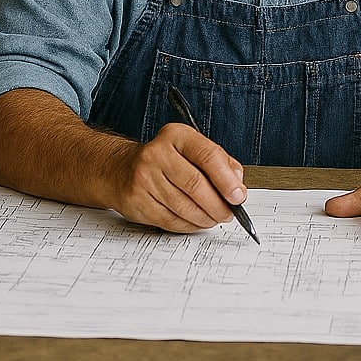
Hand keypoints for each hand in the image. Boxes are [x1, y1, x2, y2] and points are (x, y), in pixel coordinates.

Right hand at [111, 122, 249, 233]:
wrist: (121, 169)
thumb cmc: (165, 160)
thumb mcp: (192, 149)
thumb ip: (220, 162)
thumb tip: (238, 185)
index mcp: (176, 135)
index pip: (208, 155)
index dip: (227, 179)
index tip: (238, 196)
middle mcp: (157, 153)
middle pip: (196, 185)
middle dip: (218, 205)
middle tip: (229, 213)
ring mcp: (144, 177)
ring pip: (184, 207)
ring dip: (205, 218)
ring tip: (214, 218)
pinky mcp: (136, 200)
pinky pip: (170, 220)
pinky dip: (189, 225)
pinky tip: (196, 221)